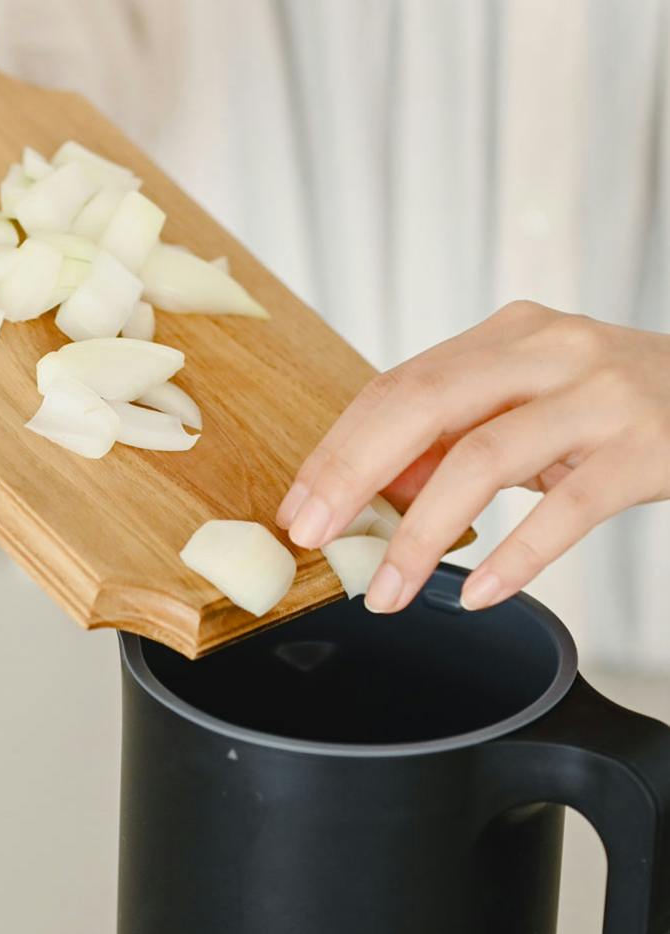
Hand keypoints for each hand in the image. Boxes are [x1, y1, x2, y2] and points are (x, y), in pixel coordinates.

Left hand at [276, 301, 669, 612]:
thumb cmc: (618, 409)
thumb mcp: (530, 405)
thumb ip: (454, 435)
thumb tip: (372, 490)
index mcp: (508, 337)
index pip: (398, 386)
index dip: (339, 448)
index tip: (298, 505)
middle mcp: (550, 351)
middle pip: (422, 404)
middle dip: (353, 473)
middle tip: (312, 534)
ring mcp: (601, 395)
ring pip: (482, 458)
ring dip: (421, 534)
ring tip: (385, 592)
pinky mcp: (648, 448)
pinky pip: (566, 509)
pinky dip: (515, 558)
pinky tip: (474, 596)